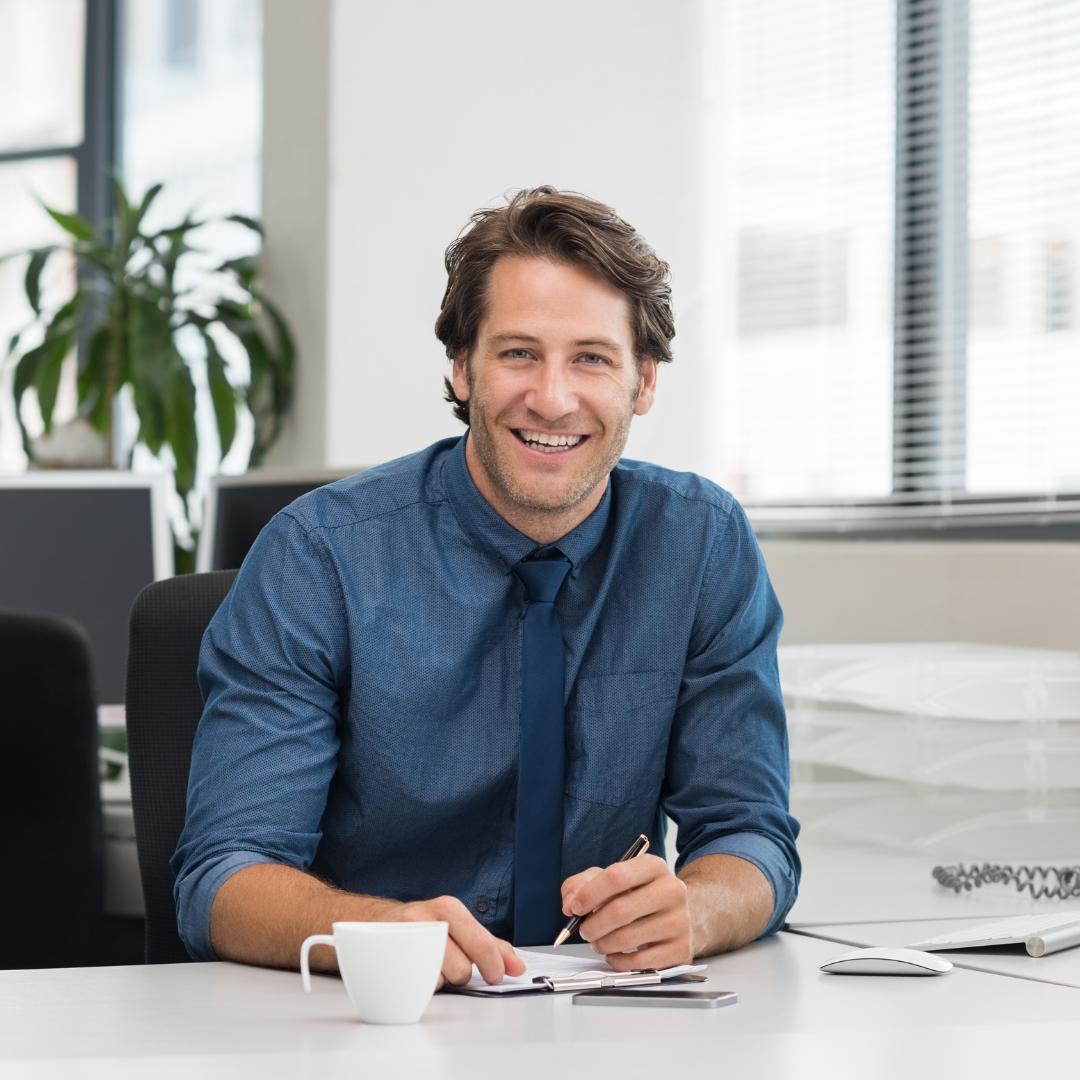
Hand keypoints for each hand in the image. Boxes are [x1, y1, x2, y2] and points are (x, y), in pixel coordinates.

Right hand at [393, 896, 524, 988]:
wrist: (375, 923)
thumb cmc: (423, 926)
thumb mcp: (456, 926)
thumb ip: (489, 945)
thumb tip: (516, 966)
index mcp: (448, 908)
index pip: (480, 942)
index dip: (493, 965)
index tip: (497, 976)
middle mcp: (427, 919)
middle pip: (462, 968)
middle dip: (463, 974)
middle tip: (455, 966)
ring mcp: (405, 939)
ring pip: (441, 980)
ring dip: (440, 979)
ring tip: (431, 965)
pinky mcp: (388, 959)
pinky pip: (418, 987)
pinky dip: (421, 985)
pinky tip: (416, 971)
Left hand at [560, 854, 691, 970]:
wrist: (680, 915)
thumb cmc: (639, 896)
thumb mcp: (611, 879)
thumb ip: (582, 884)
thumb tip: (570, 904)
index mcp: (653, 867)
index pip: (617, 876)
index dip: (590, 894)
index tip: (575, 907)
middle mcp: (671, 891)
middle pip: (620, 910)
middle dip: (593, 925)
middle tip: (584, 931)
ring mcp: (679, 921)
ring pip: (627, 938)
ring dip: (603, 944)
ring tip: (598, 942)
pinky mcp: (681, 950)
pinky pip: (639, 963)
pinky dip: (618, 962)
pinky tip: (614, 955)